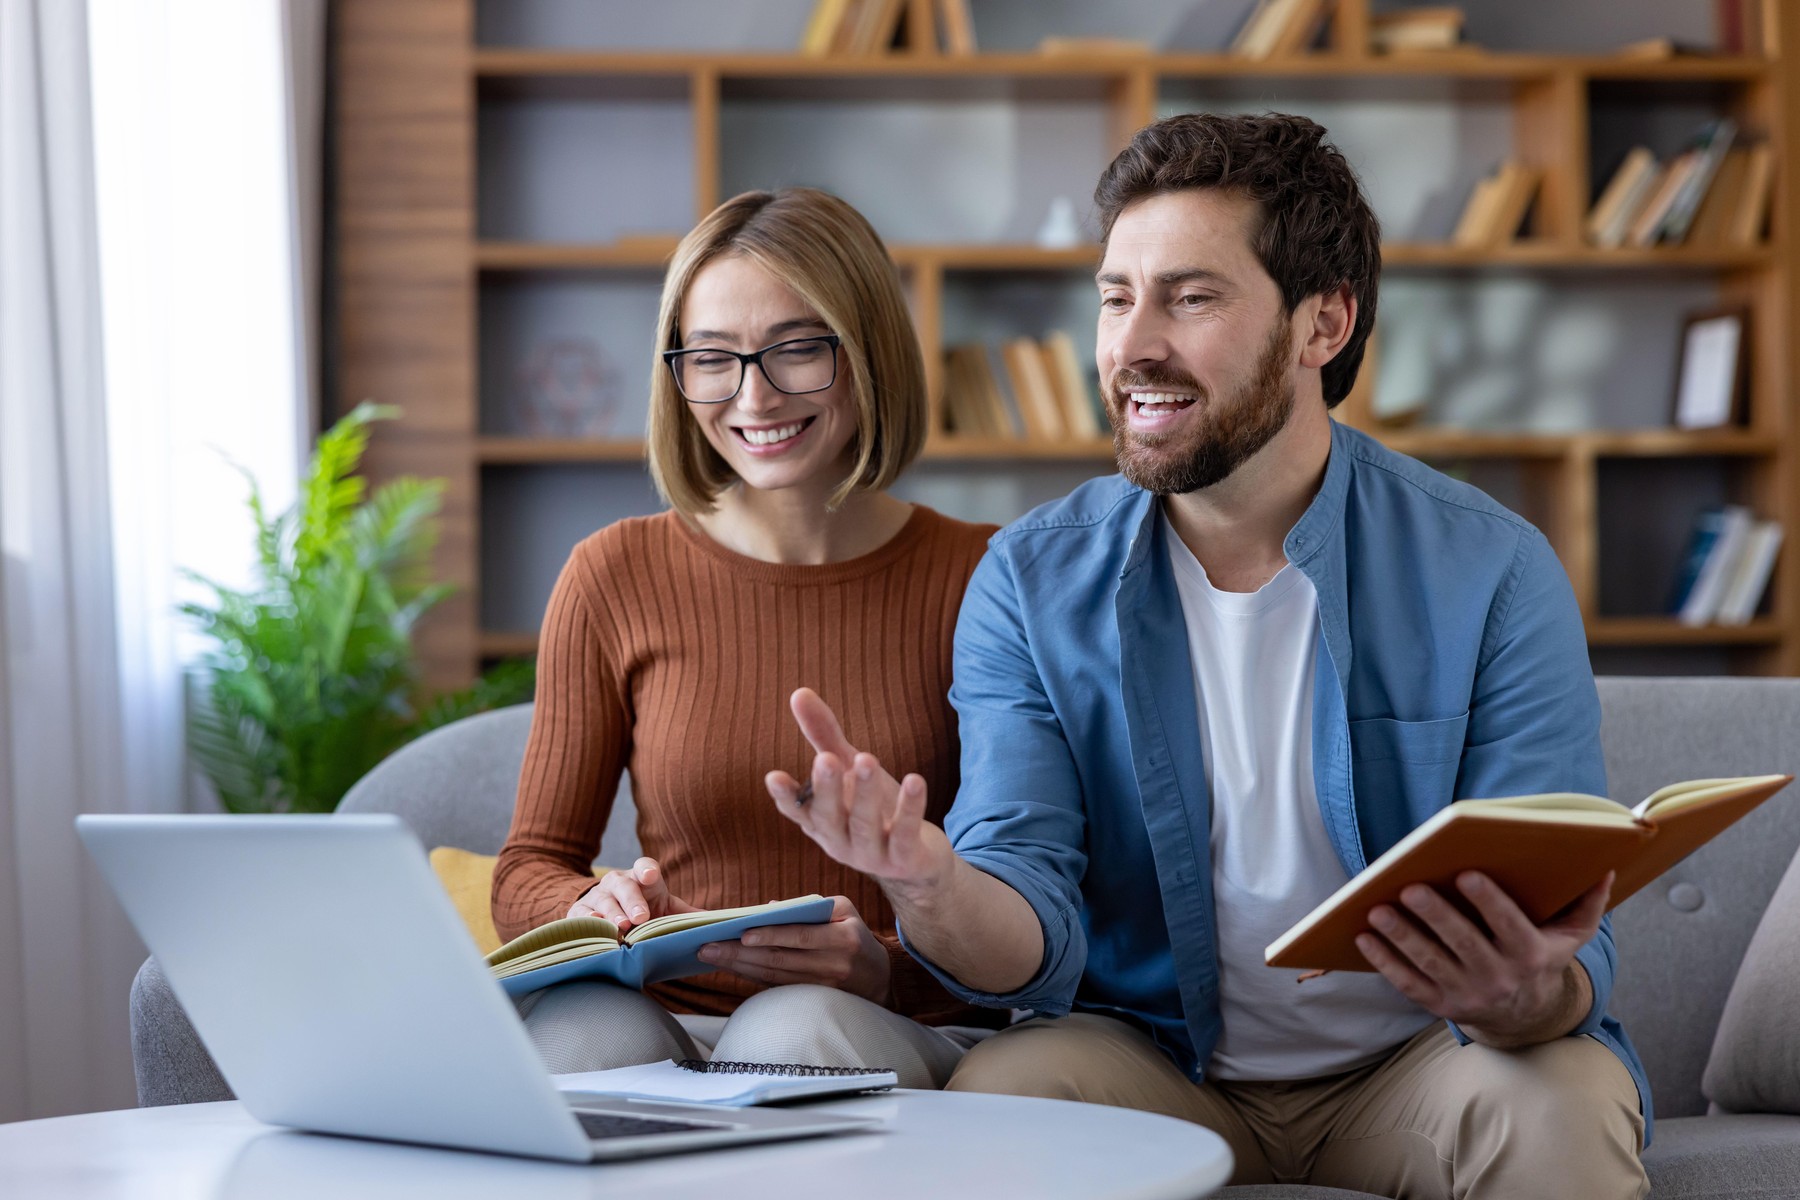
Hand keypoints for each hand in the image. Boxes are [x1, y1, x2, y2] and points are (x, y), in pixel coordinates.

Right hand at [568, 857, 700, 932]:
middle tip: (641, 917)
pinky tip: (593, 925)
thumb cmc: (645, 909)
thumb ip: (687, 915)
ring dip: (612, 913)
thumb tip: (717, 921)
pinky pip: (581, 915)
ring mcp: (597, 896)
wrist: (610, 914)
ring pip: (603, 901)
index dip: (648, 870)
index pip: (645, 867)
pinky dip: (586, 920)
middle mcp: (618, 882)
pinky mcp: (580, 911)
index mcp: (642, 878)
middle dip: (632, 901)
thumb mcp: (666, 909)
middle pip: (624, 886)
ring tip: (621, 927)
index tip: (652, 876)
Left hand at [695, 895, 892, 1003]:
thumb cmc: (856, 935)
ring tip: (711, 956)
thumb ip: (809, 905)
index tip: (742, 935)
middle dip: (739, 954)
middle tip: (708, 947)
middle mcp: (832, 966)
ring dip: (739, 967)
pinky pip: (775, 986)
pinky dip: (751, 976)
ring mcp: (821, 987)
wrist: (880, 979)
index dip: (771, 936)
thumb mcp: (845, 911)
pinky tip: (731, 968)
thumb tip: (767, 907)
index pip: (800, 937)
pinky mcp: (811, 999)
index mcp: (843, 939)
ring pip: (773, 976)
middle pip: (779, 960)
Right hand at [765, 688, 954, 899]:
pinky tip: (916, 780)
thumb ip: (825, 736)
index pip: (798, 811)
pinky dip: (909, 808)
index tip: (773, 777)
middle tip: (825, 759)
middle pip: (828, 818)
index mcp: (821, 822)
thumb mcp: (850, 770)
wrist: (917, 862)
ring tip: (867, 759)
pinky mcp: (904, 859)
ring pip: (864, 826)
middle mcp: (840, 841)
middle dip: (826, 789)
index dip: (785, 797)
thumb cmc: (875, 810)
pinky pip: (905, 834)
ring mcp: (871, 855)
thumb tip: (798, 692)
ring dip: (864, 793)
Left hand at [1355, 870, 1611, 1048]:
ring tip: (1377, 909)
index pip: (1509, 926)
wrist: (1527, 1018)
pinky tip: (1364, 938)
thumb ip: (1587, 905)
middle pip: (1463, 944)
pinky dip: (1385, 963)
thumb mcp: (1570, 938)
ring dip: (1402, 937)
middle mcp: (1499, 978)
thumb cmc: (1543, 960)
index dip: (1488, 902)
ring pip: (1430, 964)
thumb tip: (1605, 869)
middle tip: (1409, 888)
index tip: (1466, 874)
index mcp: (1530, 955)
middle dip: (1435, 916)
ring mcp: (1468, 994)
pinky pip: (1409, 985)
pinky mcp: (1442, 1007)